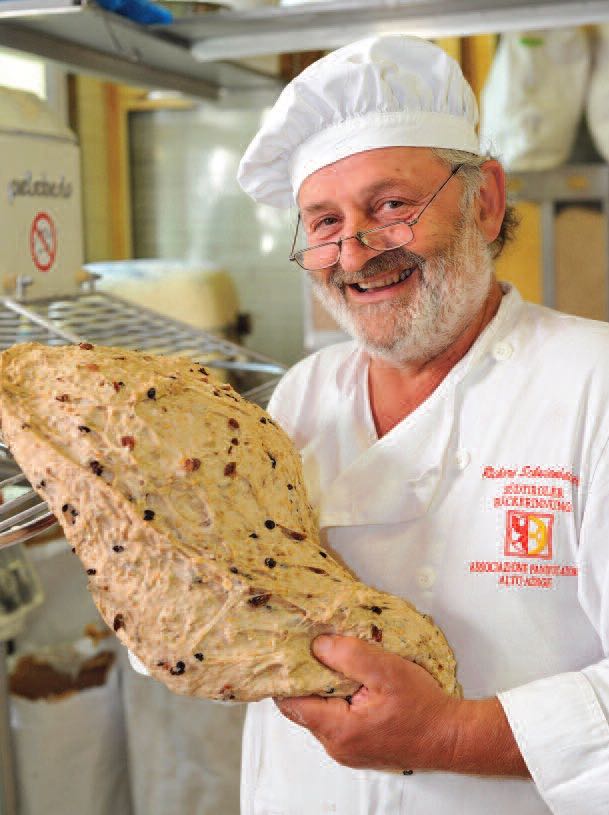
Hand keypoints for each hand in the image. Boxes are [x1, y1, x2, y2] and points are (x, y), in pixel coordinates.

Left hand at [275, 634, 459, 772]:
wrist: (452, 737)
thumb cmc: (424, 707)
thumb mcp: (386, 670)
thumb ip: (349, 655)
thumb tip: (317, 646)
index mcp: (338, 730)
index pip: (291, 703)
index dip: (288, 674)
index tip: (291, 650)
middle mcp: (337, 746)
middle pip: (304, 707)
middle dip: (308, 678)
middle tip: (317, 650)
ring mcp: (347, 750)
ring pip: (320, 713)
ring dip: (326, 689)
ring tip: (339, 663)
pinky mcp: (358, 748)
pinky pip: (337, 721)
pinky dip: (339, 700)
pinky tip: (355, 683)